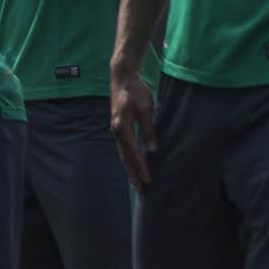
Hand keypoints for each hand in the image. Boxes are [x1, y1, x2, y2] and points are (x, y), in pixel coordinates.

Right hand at [109, 70, 155, 187]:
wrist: (122, 78)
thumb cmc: (136, 91)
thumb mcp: (146, 109)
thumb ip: (148, 129)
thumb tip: (152, 149)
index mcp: (122, 127)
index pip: (133, 152)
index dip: (141, 167)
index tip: (148, 179)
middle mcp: (116, 131)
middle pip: (125, 157)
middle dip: (133, 174)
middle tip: (140, 190)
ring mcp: (116, 130)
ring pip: (123, 154)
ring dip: (130, 169)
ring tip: (136, 183)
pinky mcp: (118, 128)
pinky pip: (123, 148)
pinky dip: (128, 159)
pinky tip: (133, 165)